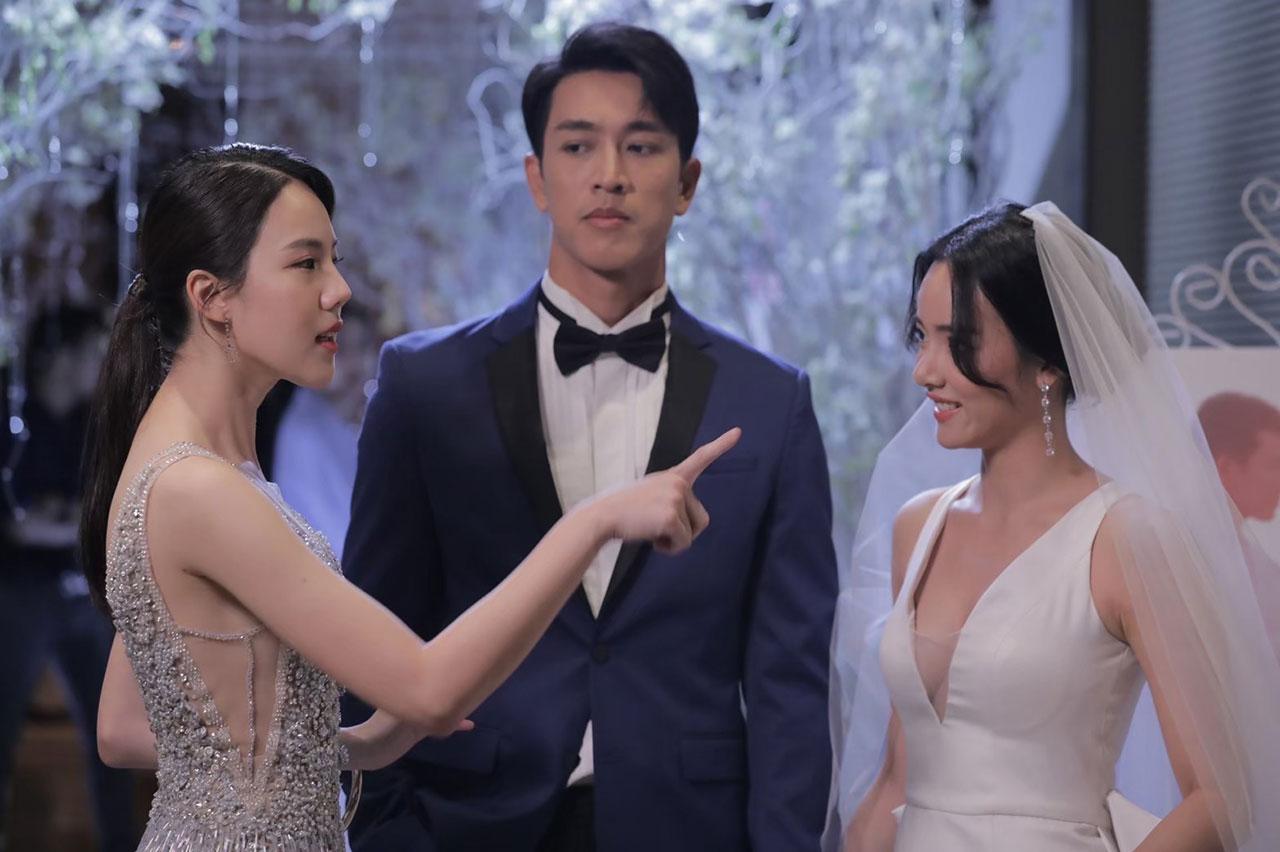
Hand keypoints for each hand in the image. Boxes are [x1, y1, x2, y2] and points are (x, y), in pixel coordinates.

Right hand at [597, 428, 740, 553]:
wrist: (602, 517)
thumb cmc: (624, 512)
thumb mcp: (650, 496)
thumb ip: (670, 501)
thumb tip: (678, 524)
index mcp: (672, 476)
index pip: (701, 458)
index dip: (721, 445)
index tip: (738, 432)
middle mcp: (677, 483)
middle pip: (701, 519)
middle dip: (683, 531)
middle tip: (656, 527)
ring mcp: (675, 498)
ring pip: (692, 533)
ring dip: (674, 540)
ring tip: (651, 530)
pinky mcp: (670, 517)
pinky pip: (682, 543)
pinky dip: (669, 548)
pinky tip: (651, 538)